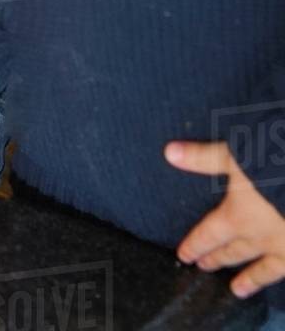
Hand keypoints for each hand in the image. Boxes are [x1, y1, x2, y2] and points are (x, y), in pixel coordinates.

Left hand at [169, 139, 284, 298]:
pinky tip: (282, 277)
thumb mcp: (236, 157)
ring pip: (266, 268)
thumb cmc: (274, 170)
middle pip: (234, 251)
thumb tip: (168, 152)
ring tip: (238, 290)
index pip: (210, 234)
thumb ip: (204, 157)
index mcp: (239, 217)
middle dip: (217, 258)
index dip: (195, 245)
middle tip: (204, 267)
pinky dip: (282, 275)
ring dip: (250, 278)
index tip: (184, 256)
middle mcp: (261, 237)